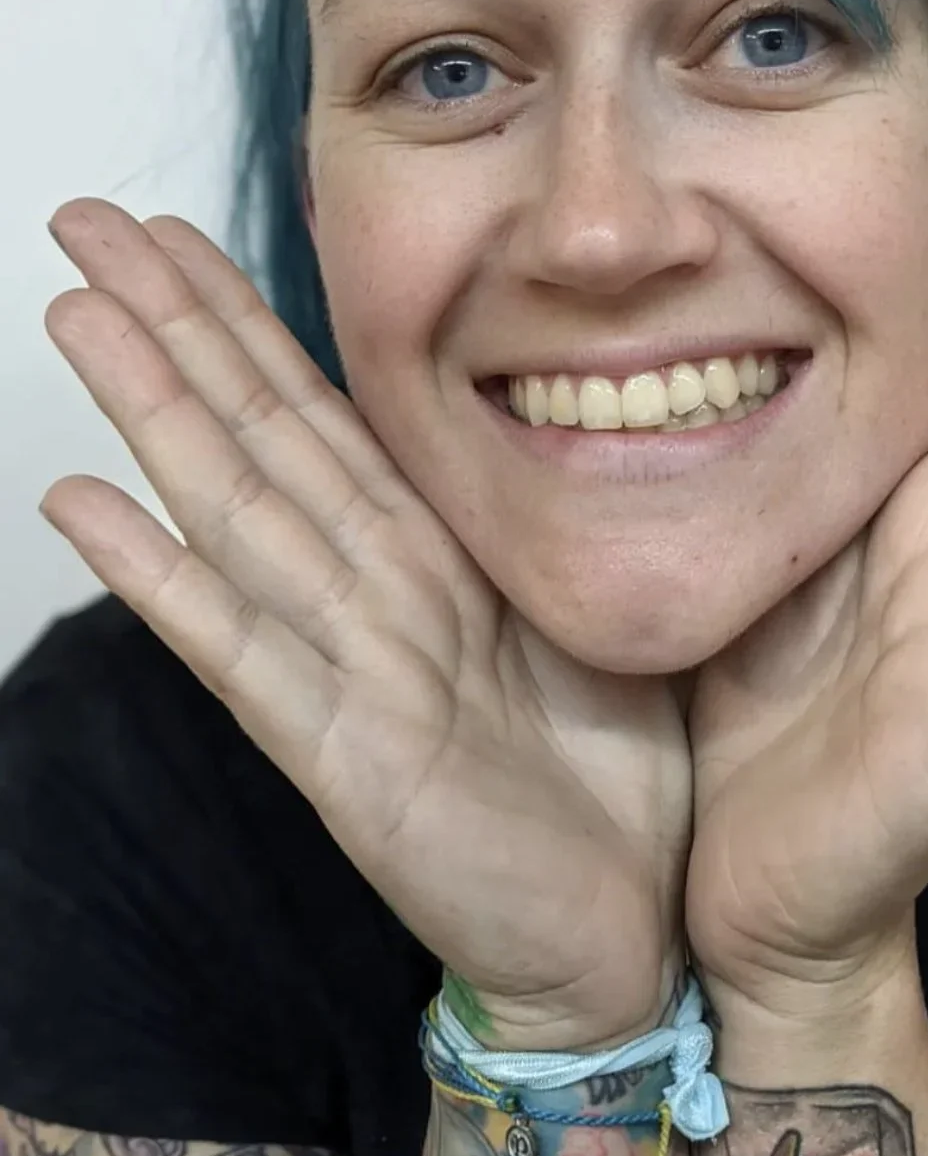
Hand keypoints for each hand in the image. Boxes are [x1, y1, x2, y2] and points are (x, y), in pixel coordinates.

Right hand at [39, 199, 689, 1051]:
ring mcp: (347, 674)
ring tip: (78, 314)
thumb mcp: (583, 610)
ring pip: (240, 514)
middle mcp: (372, 598)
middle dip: (175, 326)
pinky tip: (87, 508)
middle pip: (258, 435)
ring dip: (158, 411)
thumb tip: (551, 395)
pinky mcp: (345, 760)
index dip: (248, 323)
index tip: (183, 234)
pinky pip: (246, 655)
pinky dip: (166, 583)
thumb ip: (528, 521)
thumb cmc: (611, 774)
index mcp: (432, 560)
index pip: (323, 416)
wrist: (622, 935)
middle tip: (88, 221)